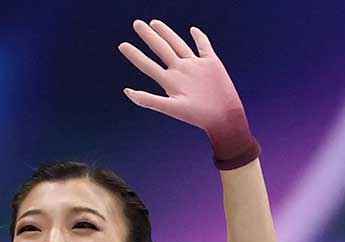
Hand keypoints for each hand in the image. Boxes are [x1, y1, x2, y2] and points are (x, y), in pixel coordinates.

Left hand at [118, 20, 240, 130]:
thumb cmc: (196, 115)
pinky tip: (193, 30)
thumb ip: (148, 100)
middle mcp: (180, 71)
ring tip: (154, 23)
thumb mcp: (170, 107)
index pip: (147, 65)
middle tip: (136, 24)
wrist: (223, 116)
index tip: (122, 45)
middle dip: (149, 36)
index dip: (135, 55)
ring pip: (178, 44)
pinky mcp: (211, 63)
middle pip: (161, 49)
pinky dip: (199, 37)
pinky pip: (204, 46)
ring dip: (167, 33)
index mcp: (169, 81)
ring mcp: (194, 66)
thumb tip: (126, 91)